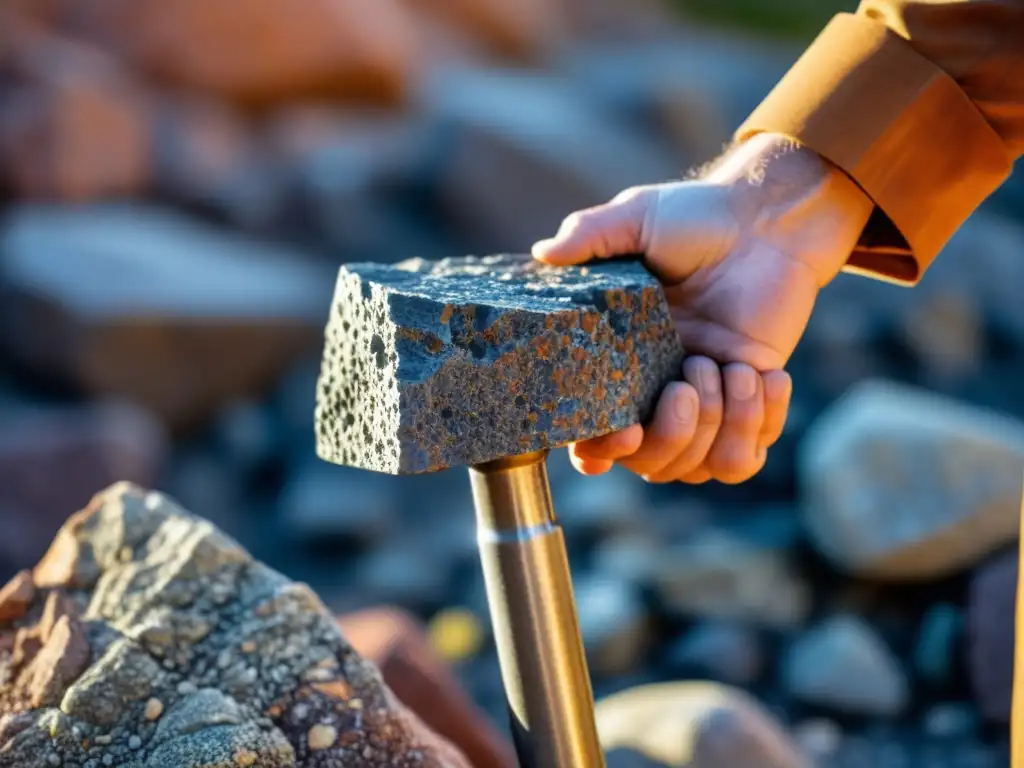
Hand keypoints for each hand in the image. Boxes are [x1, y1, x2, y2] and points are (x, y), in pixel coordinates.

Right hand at [533, 133, 873, 483]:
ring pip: (697, 470)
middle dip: (670, 436)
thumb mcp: (637, 218)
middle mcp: (657, 392)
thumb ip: (588, 234)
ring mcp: (705, 402)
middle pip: (648, 465)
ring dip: (717, 425)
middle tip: (689, 383)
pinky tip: (764, 375)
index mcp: (619, 361)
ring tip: (729, 368)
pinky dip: (758, 424)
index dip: (598, 450)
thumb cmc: (699, 218)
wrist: (769, 220)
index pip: (594, 431)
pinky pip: (746, 458)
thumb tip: (543, 253)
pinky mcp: (750, 403)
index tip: (623, 435)